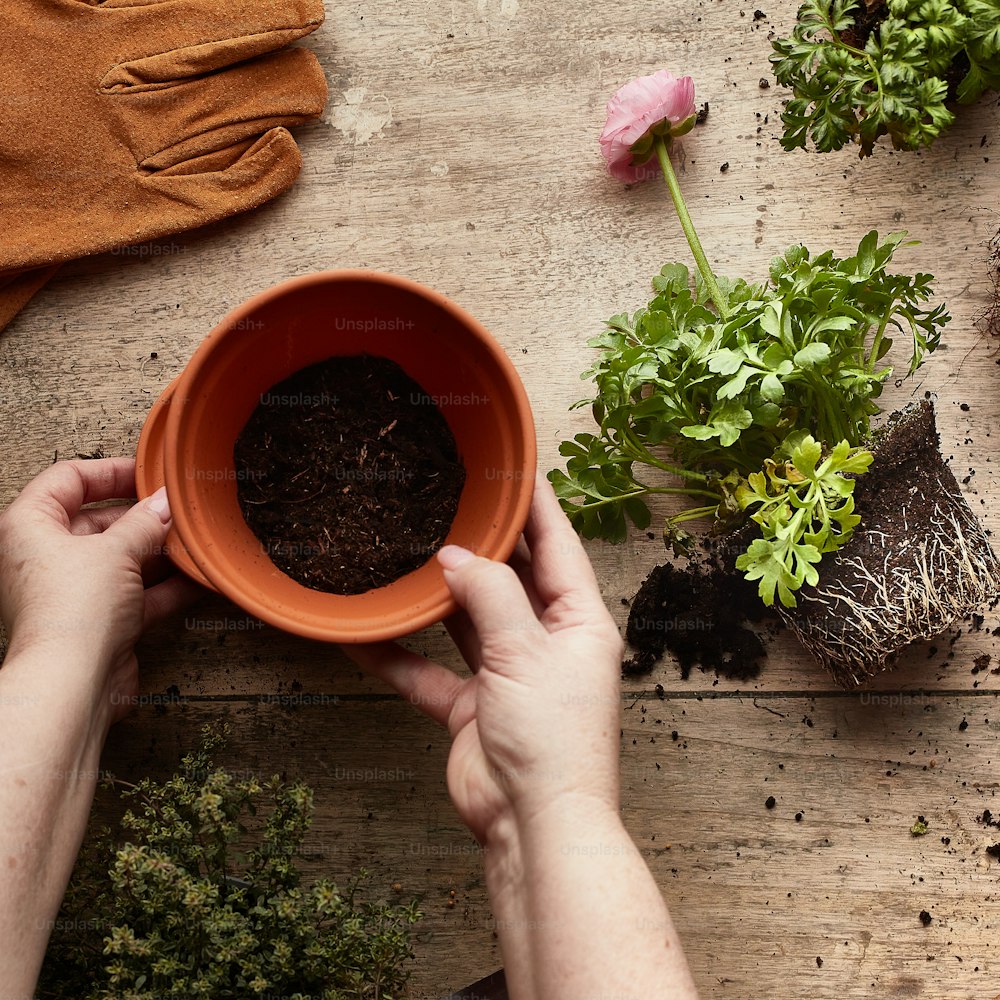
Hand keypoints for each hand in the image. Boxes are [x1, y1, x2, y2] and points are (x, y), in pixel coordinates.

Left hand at [0, 458, 199, 726]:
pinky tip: (197, 577)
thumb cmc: (71, 612)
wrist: (74, 681)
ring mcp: (74, 590)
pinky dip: (165, 586)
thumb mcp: (116, 549)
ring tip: (193, 541)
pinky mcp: (99, 620)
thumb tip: (164, 503)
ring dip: (159, 552)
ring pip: (121, 559)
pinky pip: (136, 593)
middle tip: (178, 509)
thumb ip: (145, 522)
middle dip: (143, 517)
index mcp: (30, 527)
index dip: (110, 471)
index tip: (148, 472)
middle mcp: (46, 558)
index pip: (67, 479)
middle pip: (99, 521)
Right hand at [345, 476, 623, 844]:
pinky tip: (364, 636)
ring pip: (468, 620)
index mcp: (579, 621)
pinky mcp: (473, 706)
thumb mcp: (524, 653)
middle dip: (482, 544)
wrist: (533, 824)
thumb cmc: (553, 740)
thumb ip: (489, 597)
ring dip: (438, 596)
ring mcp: (509, 674)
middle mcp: (547, 642)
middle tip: (448, 501)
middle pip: (512, 577)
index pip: (558, 545)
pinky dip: (400, 656)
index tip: (514, 466)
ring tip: (406, 554)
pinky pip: (431, 670)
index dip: (537, 504)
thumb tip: (454, 559)